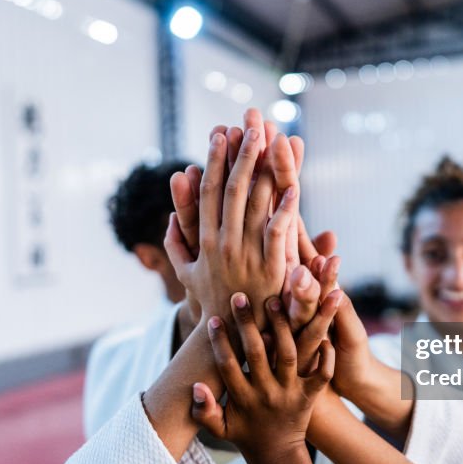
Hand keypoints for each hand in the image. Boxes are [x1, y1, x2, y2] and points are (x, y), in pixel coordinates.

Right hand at [165, 131, 296, 326]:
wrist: (230, 341)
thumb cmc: (211, 305)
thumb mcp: (185, 275)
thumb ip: (175, 244)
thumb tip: (169, 216)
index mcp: (204, 240)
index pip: (209, 191)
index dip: (215, 161)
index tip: (220, 134)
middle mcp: (223, 243)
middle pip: (234, 188)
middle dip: (243, 152)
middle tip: (251, 122)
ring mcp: (246, 254)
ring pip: (256, 202)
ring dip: (266, 168)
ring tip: (275, 138)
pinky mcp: (270, 269)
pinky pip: (278, 233)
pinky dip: (286, 209)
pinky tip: (294, 186)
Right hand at [192, 294, 336, 458]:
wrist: (278, 454)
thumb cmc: (245, 434)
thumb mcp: (220, 427)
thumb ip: (204, 410)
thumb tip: (195, 386)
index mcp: (243, 398)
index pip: (228, 366)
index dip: (219, 342)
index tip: (212, 318)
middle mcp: (267, 393)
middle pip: (256, 353)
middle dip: (247, 324)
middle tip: (240, 297)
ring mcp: (291, 392)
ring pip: (288, 355)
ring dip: (282, 327)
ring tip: (275, 300)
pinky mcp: (311, 394)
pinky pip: (322, 373)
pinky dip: (325, 354)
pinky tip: (322, 330)